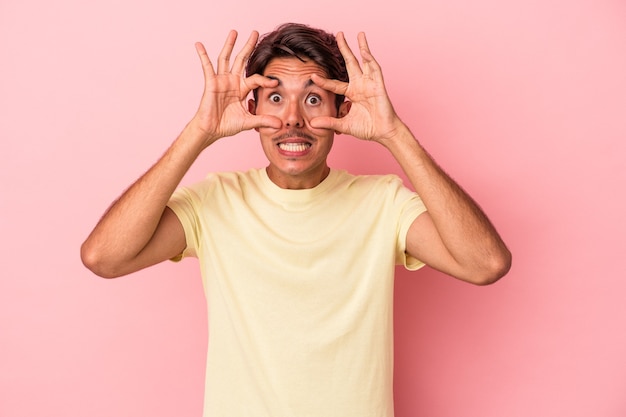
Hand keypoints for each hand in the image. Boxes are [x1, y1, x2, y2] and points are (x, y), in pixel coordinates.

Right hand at [191, 30, 280, 146]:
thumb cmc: (227, 125)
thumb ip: (264, 121)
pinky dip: (203, 55)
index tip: (274, 82)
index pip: (256, 79)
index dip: (265, 80)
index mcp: (242, 89)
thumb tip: (280, 124)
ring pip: (226, 58)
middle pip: (241, 60)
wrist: (212, 130)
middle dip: (248, 46)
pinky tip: (199, 44)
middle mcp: (232, 81)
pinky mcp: (211, 83)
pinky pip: (207, 66)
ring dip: (230, 45)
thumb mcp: (249, 121)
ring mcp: (221, 81)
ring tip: (234, 32)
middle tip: (255, 32)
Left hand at [310, 32, 404, 143]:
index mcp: (352, 93)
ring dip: (362, 47)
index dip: (324, 81)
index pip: (334, 84)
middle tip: (339, 34)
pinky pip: (375, 70)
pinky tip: (364, 51)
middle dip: (345, 48)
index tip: (312, 75)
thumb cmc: (367, 128)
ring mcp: (370, 84)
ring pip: (365, 61)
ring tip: (360, 34)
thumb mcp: (343, 124)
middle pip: (351, 63)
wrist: (382, 133)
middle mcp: (360, 85)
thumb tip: (312, 125)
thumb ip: (329, 122)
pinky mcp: (379, 86)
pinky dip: (370, 60)